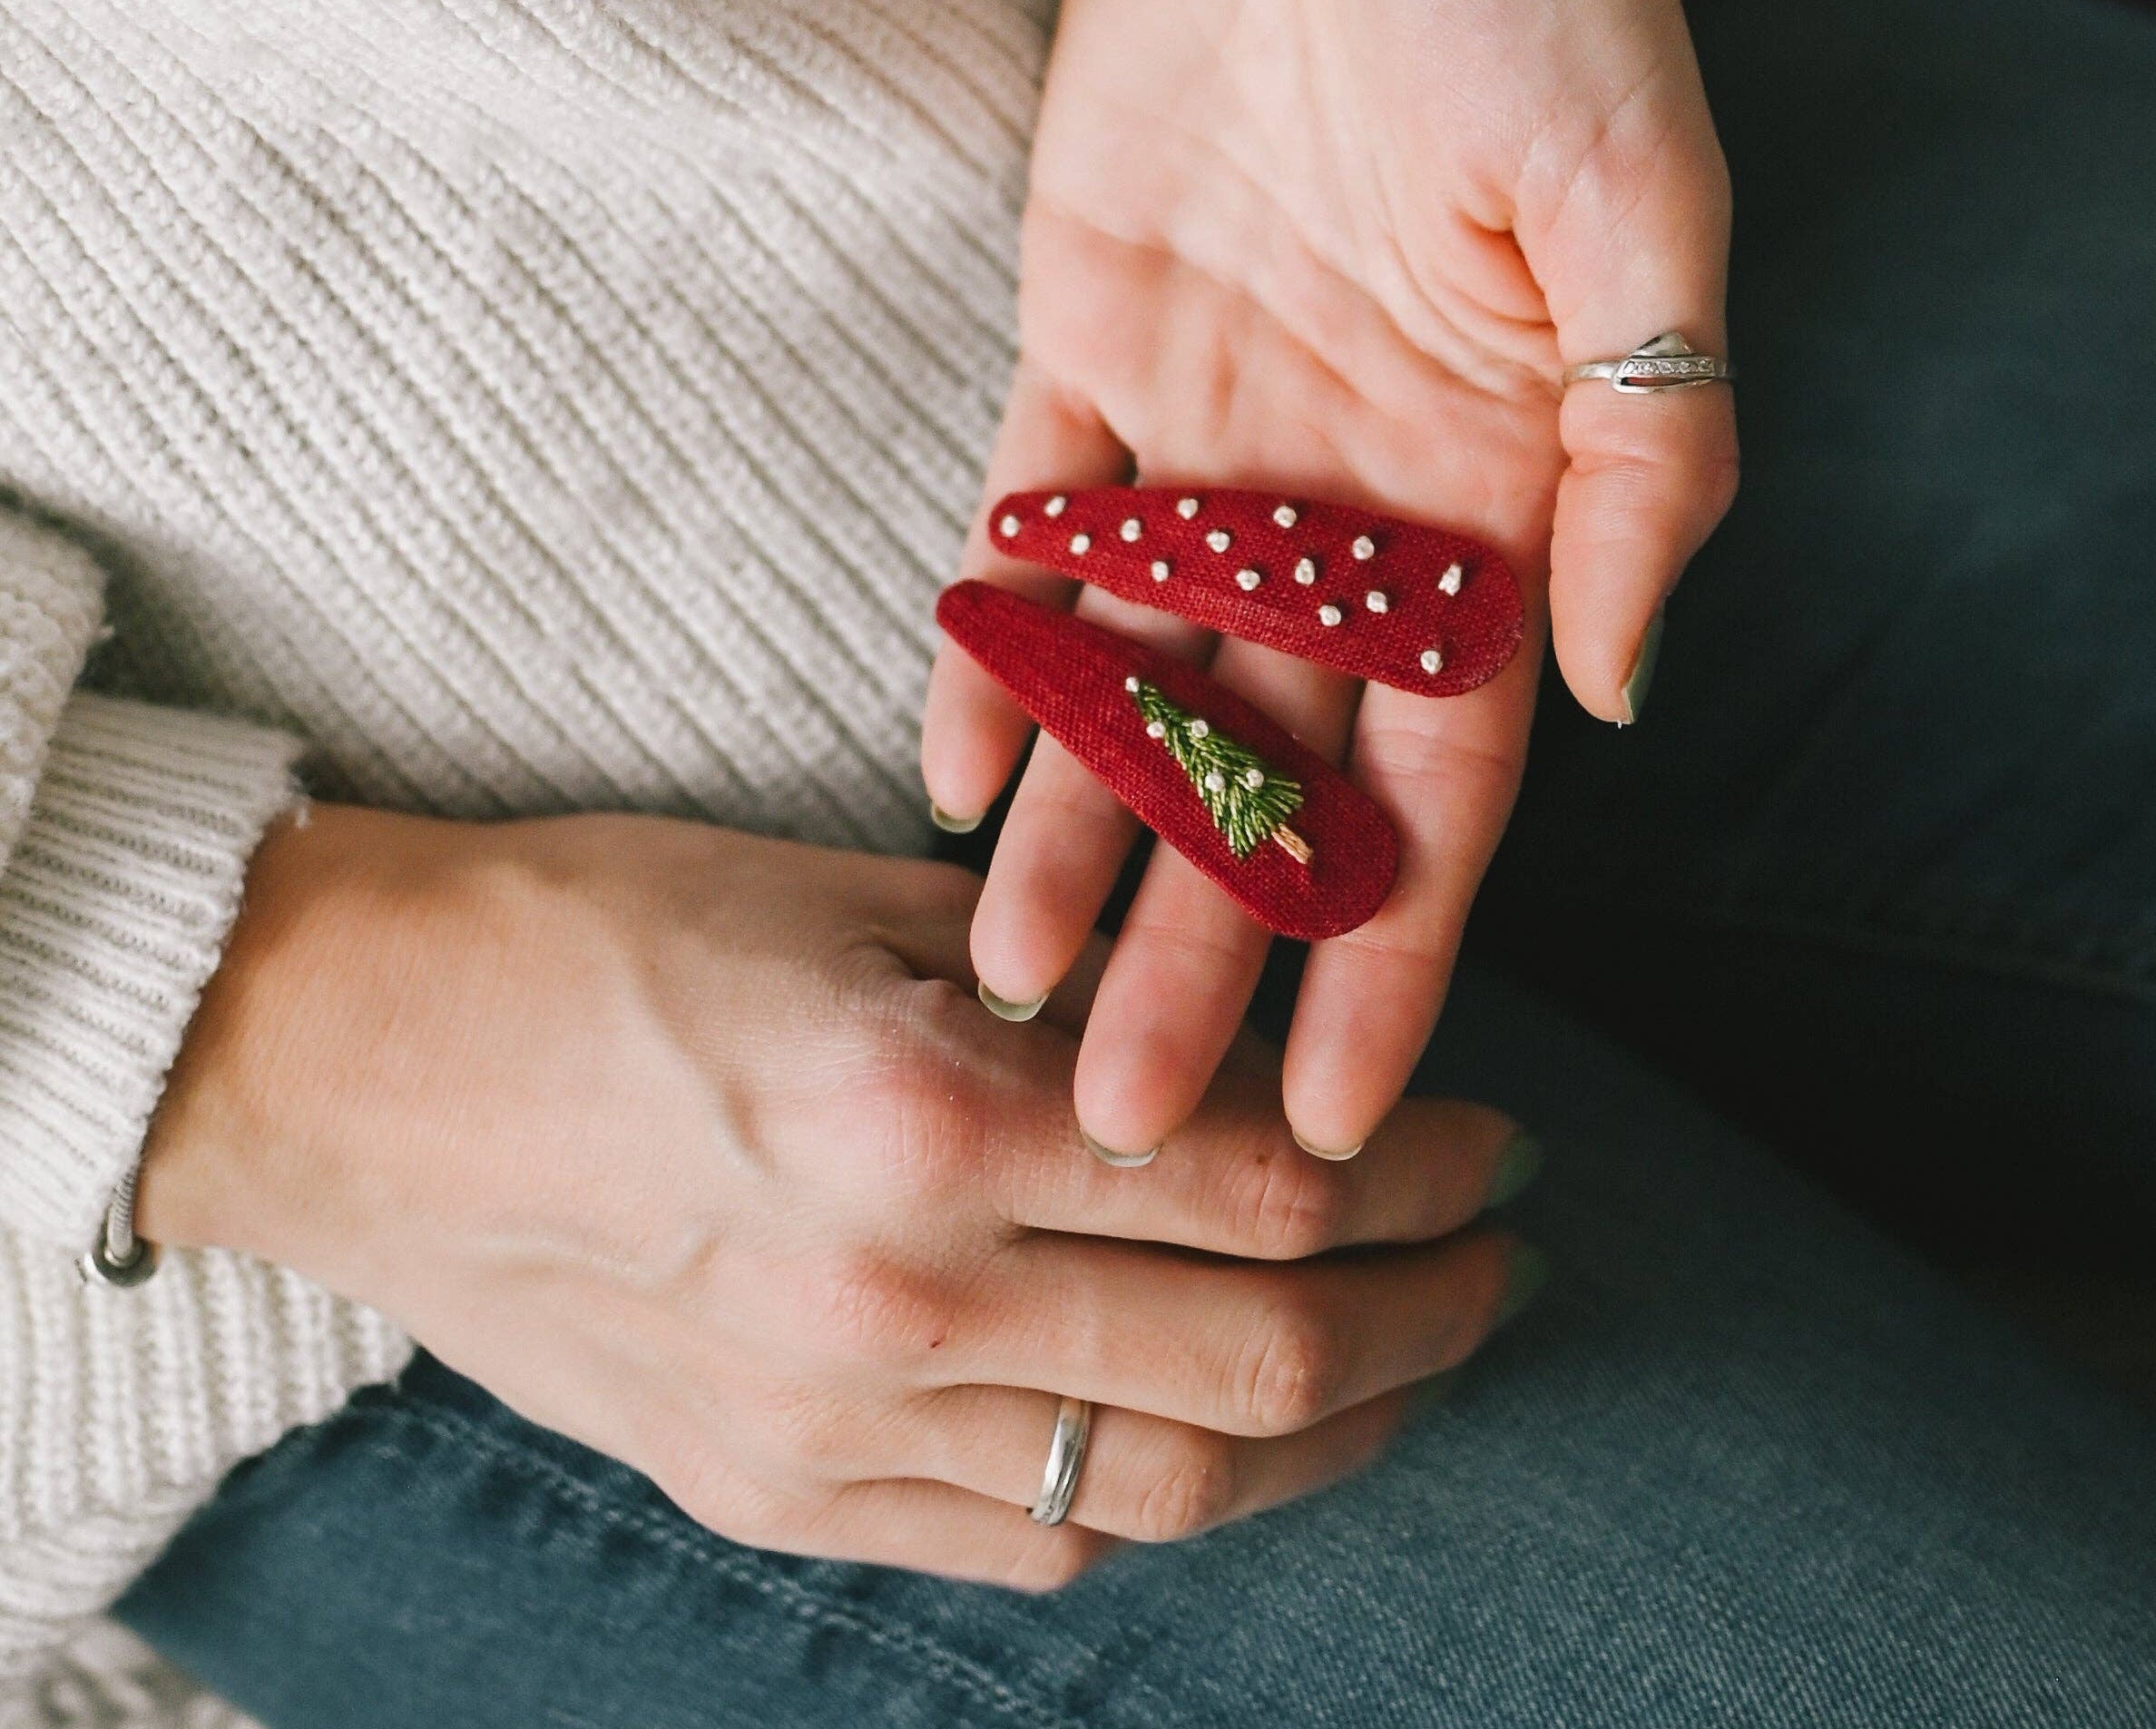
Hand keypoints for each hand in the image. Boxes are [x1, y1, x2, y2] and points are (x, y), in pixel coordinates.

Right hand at [142, 805, 1529, 1587]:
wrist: (360, 1066)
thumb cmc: (602, 932)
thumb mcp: (850, 894)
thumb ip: (1061, 982)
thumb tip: (1238, 1024)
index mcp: (925, 1110)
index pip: (1263, 1175)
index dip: (1421, 1170)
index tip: (1500, 1144)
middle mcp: (895, 1296)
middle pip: (1259, 1359)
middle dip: (1430, 1315)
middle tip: (1508, 1262)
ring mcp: (831, 1431)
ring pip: (1167, 1489)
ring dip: (1335, 1436)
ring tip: (1413, 1369)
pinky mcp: (773, 1500)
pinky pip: (1024, 1547)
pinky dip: (1162, 1502)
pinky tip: (1226, 1446)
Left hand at [922, 0, 1735, 1158]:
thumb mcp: (1644, 191)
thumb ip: (1650, 444)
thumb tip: (1612, 690)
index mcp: (1501, 486)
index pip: (1447, 778)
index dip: (1395, 952)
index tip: (1342, 1117)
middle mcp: (1355, 489)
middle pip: (1279, 770)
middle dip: (1213, 947)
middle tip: (1126, 1122)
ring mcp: (1211, 424)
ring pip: (1141, 683)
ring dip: (1086, 838)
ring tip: (1010, 994)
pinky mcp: (1084, 335)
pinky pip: (1031, 527)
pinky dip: (991, 645)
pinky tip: (950, 770)